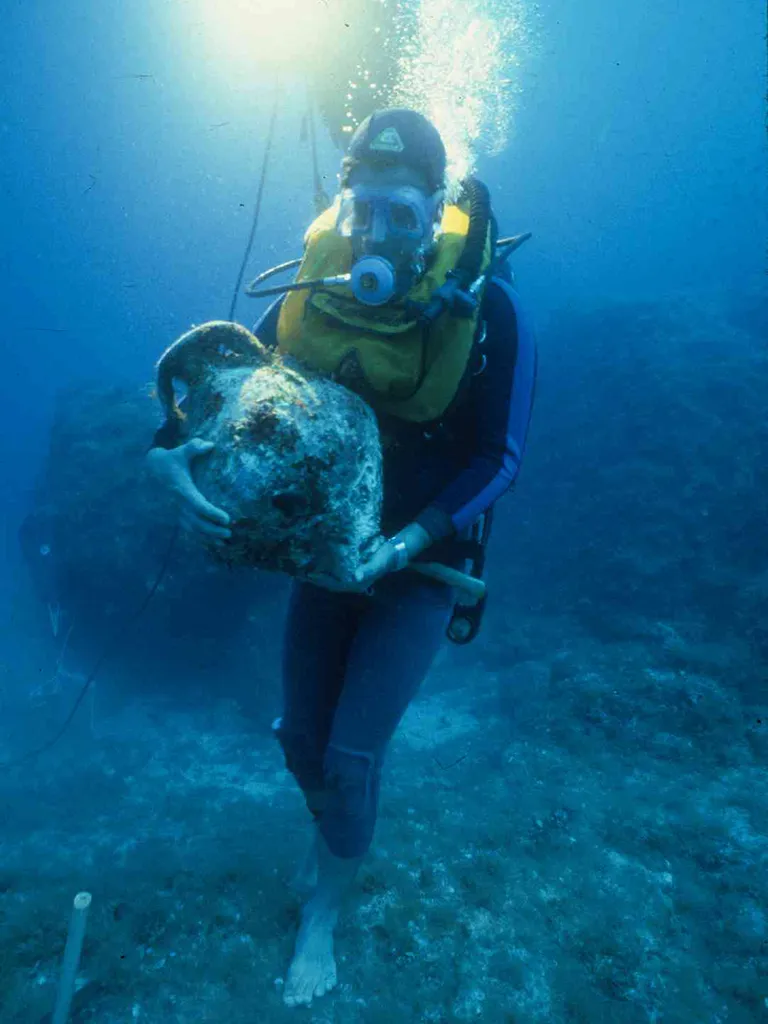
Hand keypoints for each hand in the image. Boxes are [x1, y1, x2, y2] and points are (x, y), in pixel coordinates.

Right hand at [147, 439, 230, 541]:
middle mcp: (178, 503)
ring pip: (192, 528)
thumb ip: (194, 447)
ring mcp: (175, 511)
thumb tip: (210, 444)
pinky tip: (212, 543)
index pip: (198, 505)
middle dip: (212, 530)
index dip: (212, 513)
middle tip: (229, 533)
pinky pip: (188, 529)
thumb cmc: (169, 460)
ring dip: (208, 537)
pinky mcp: (175, 514)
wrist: (149, 471)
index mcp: (182, 489)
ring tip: (224, 542)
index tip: (226, 518)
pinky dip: (200, 537)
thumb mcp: (180, 451)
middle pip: (196, 522)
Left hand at [307, 523, 431, 592]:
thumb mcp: (379, 562)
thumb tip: (356, 576)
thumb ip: (369, 570)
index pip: (335, 584)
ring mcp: (352, 576)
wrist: (394, 552)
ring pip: (333, 577)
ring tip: (308, 564)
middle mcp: (353, 582)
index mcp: (357, 583)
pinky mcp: (353, 569)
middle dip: (318, 577)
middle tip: (303, 568)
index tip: (309, 573)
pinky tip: (320, 560)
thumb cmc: (386, 558)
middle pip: (331, 582)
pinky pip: (336, 570)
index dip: (322, 580)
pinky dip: (328, 567)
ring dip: (321, 572)